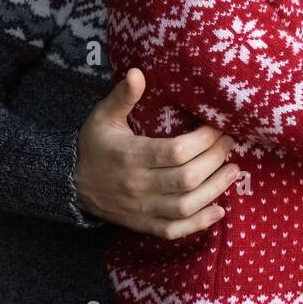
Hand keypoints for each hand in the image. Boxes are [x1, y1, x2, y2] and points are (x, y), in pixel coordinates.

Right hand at [75, 68, 240, 239]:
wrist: (69, 184)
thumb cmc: (94, 145)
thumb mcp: (103, 117)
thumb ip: (123, 96)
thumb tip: (138, 72)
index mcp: (130, 156)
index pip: (176, 152)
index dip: (203, 140)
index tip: (217, 128)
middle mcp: (137, 185)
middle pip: (186, 178)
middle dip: (215, 160)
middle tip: (230, 144)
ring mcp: (140, 209)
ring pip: (185, 206)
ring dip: (215, 190)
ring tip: (233, 171)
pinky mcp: (142, 225)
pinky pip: (174, 230)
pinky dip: (199, 223)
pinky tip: (218, 210)